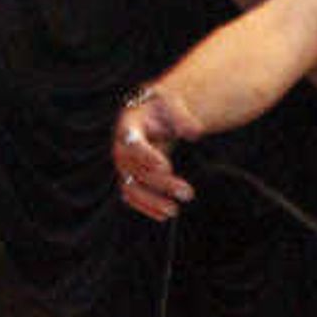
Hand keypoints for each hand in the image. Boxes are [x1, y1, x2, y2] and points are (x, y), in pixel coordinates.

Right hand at [114, 82, 198, 218]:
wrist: (152, 114)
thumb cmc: (162, 107)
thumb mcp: (172, 101)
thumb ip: (183, 116)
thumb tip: (194, 133)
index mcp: (128, 126)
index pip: (133, 144)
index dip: (147, 156)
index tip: (166, 167)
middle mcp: (121, 148)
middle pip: (137, 171)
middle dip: (162, 183)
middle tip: (188, 193)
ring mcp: (124, 165)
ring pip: (131, 188)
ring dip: (152, 201)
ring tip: (174, 211)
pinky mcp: (130, 178)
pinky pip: (132, 197)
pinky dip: (146, 207)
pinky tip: (164, 215)